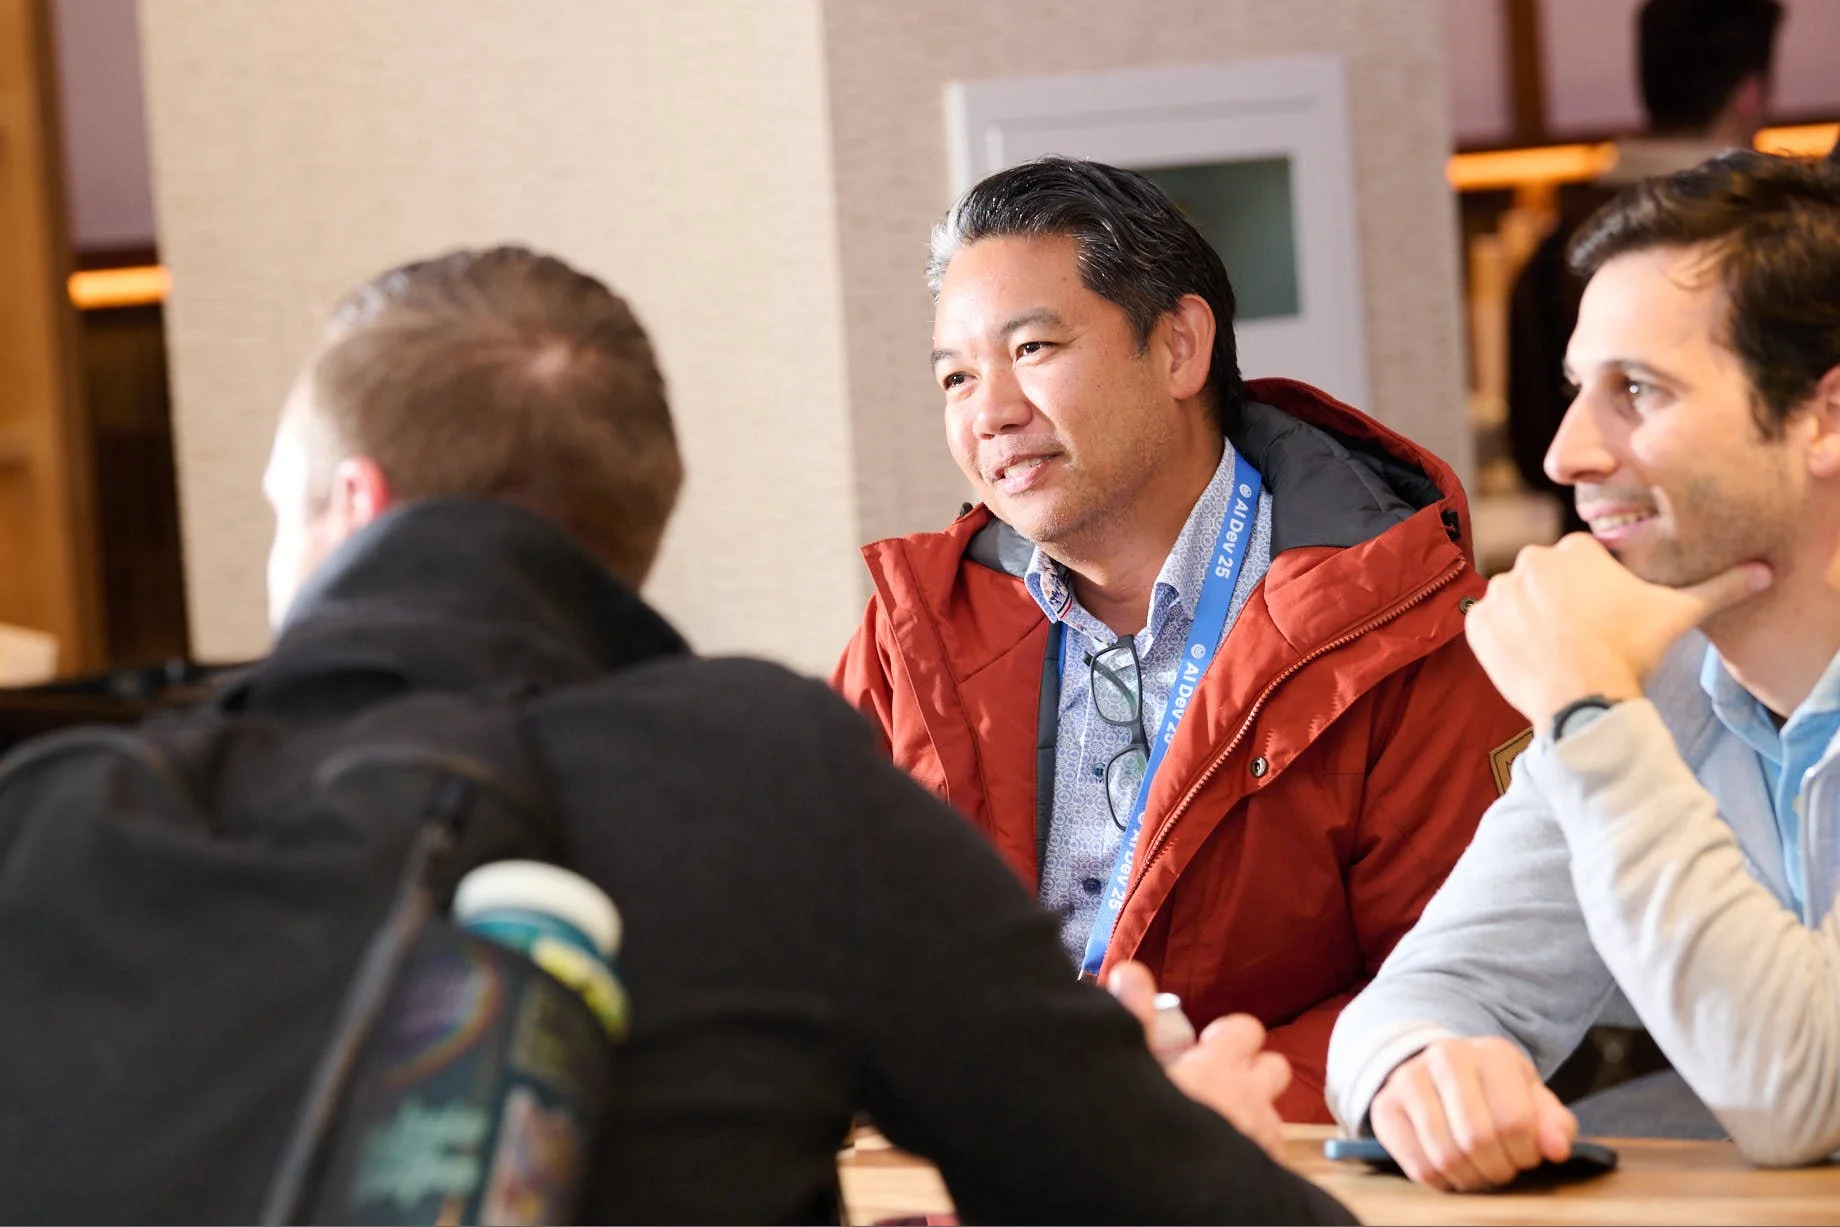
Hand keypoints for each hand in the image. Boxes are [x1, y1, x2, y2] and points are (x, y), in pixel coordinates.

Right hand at [1108, 962, 1290, 1161]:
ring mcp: (1261, 1142)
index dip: (1227, 1036)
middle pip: (1274, 1067)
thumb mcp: (1130, 1062)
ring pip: (1273, 1114)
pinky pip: (1270, 1157)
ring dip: (1251, 1114)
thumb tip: (1131, 972)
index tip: (1202, 1048)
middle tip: (1214, 1085)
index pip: (1245, 1029)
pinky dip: (1253, 1154)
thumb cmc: (1142, 1125)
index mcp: (1219, 1066)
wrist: (1163, 1197)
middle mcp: (1250, 1100)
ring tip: (1214, 1125)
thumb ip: (1135, 1014)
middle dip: (1250, 1072)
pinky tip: (1222, 1161)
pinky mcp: (1266, 1177)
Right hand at [1369, 1037, 1575, 1190]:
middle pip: (1477, 1139)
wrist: (1439, 1073)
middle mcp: (1446, 1056)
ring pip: (1446, 1156)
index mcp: (1492, 1053)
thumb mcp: (1532, 1100)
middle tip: (1502, 1169)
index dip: (1526, 1153)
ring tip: (1479, 1172)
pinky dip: (1442, 1182)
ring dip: (1471, 1179)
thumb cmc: (1496, 1093)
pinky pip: (1418, 1166)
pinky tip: (1452, 1170)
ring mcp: (1409, 1079)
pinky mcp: (1385, 1107)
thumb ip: (1554, 1124)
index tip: (1525, 1155)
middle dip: (1498, 1169)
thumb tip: (1556, 1150)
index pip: (1514, 1121)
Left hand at [1465, 534, 1771, 730]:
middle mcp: (1530, 560)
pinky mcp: (1476, 622)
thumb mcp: (1678, 615)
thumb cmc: (1631, 653)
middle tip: (1581, 638)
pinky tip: (1530, 656)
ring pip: (1517, 601)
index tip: (1605, 620)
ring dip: (1530, 620)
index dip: (1594, 595)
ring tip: (1556, 650)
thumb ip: (1718, 587)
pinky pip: (1486, 624)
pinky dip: (1502, 639)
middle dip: (1560, 604)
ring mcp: (1498, 591)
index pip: (1581, 565)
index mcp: (1574, 548)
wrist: (1583, 699)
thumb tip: (1764, 571)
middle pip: (1546, 580)